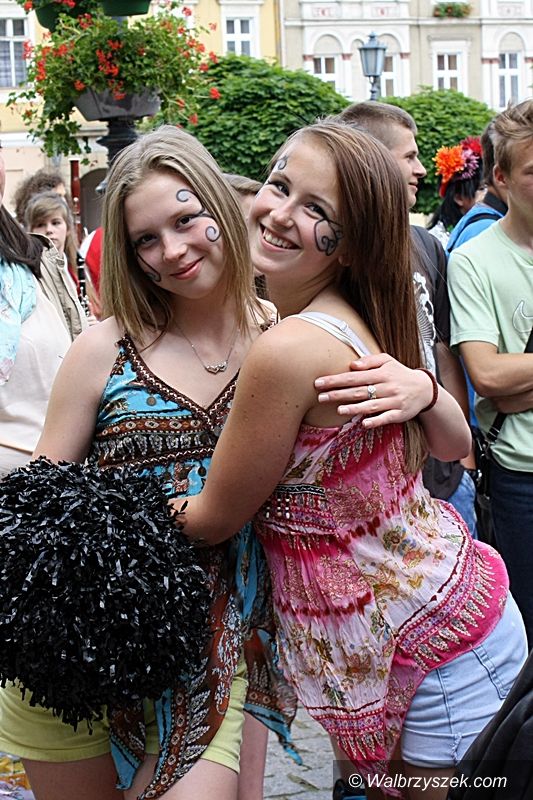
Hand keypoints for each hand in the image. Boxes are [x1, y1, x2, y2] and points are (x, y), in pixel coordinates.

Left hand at [314, 353, 433, 428]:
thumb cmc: (400, 373)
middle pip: (359, 391)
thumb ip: (369, 361)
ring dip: (354, 408)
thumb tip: (352, 365)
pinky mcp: (399, 414)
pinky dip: (375, 421)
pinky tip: (363, 423)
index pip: (354, 377)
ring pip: (371, 405)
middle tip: (320, 397)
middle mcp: (387, 387)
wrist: (424, 388)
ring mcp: (393, 401)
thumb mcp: (387, 361)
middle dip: (338, 394)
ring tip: (338, 409)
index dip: (336, 380)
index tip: (319, 382)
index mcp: (381, 373)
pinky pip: (386, 418)